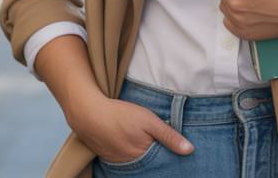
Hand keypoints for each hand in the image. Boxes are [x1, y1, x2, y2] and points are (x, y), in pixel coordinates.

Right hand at [68, 94, 193, 163]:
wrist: (88, 113)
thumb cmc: (121, 114)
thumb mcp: (149, 120)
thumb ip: (169, 135)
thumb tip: (190, 150)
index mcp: (144, 155)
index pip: (162, 160)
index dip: (168, 153)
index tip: (173, 146)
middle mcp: (131, 163)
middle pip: (149, 162)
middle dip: (156, 155)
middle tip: (156, 140)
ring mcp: (118, 161)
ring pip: (137, 160)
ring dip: (142, 153)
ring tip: (141, 139)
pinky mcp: (108, 157)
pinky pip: (124, 159)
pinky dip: (129, 152)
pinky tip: (128, 141)